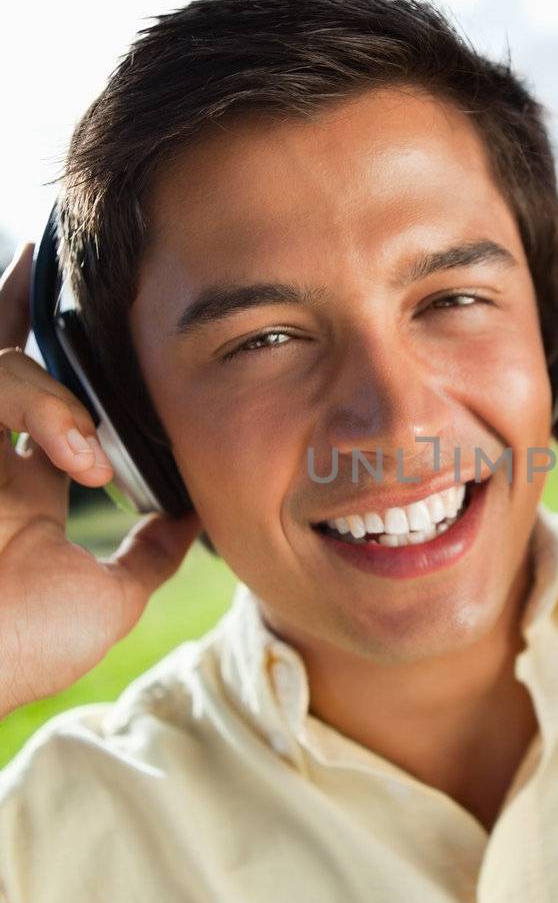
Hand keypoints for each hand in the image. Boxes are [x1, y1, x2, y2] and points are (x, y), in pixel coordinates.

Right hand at [0, 241, 200, 715]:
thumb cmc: (18, 652)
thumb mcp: (107, 599)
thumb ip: (149, 554)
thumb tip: (193, 516)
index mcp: (23, 493)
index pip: (49, 406)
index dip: (73, 363)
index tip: (113, 317)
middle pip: (4, 358)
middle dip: (25, 303)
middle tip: (57, 250)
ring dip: (47, 393)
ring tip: (85, 455)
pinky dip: (33, 399)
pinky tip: (70, 452)